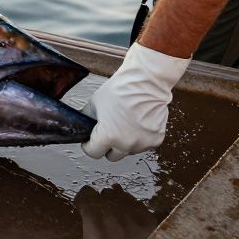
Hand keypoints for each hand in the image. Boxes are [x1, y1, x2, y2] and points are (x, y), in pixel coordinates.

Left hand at [81, 43, 189, 160]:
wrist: (146, 82)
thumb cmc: (120, 90)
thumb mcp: (94, 103)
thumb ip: (87, 119)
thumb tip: (83, 127)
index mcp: (108, 136)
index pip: (93, 153)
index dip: (89, 145)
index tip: (90, 140)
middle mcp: (126, 144)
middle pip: (111, 156)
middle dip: (108, 146)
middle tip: (109, 130)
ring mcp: (142, 144)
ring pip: (128, 151)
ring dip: (125, 142)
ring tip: (126, 122)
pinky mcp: (155, 141)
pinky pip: (143, 145)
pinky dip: (140, 137)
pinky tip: (138, 122)